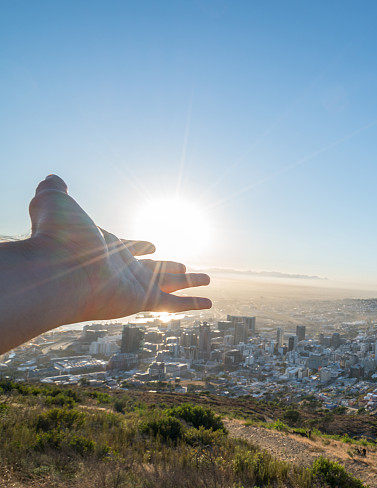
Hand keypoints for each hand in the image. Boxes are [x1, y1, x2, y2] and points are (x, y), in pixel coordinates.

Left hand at [26, 175, 211, 323]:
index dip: (140, 246)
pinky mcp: (142, 301)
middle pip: (153, 269)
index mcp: (106, 249)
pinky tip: (208, 303)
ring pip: (170, 284)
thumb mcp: (55, 202)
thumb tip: (53, 179)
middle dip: (169, 268)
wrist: (55, 269)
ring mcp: (133, 286)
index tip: (151, 246)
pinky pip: (173, 304)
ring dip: (188, 281)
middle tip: (184, 266)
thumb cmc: (56, 235)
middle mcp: (122, 270)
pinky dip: (192, 304)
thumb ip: (56, 190)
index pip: (128, 248)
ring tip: (207, 278)